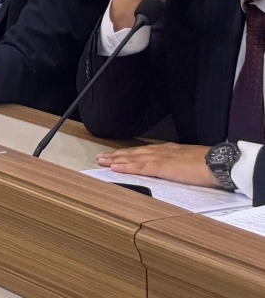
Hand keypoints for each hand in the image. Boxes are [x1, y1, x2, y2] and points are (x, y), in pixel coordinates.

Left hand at [96, 143, 216, 187]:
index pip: (145, 151)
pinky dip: (126, 167)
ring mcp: (161, 158)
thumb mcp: (191, 161)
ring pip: (133, 158)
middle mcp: (162, 151)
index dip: (130, 153)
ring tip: (102, 162)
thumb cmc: (210, 164)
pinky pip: (140, 167)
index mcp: (170, 150)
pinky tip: (116, 168)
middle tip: (101, 157)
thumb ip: (180, 163)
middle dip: (117, 155)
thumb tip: (176, 169)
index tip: (118, 155)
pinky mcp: (162, 167)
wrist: (219, 163)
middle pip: (134, 152)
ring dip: (117, 160)